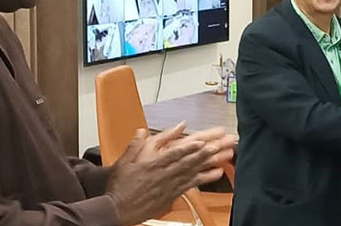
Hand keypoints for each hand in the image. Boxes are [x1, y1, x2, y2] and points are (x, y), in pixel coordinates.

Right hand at [105, 123, 231, 224]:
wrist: (115, 210)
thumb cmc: (119, 186)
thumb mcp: (124, 161)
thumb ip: (135, 144)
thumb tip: (142, 131)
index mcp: (151, 166)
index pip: (172, 154)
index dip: (188, 148)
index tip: (201, 141)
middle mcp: (163, 176)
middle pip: (188, 162)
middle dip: (206, 152)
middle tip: (221, 144)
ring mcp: (169, 186)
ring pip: (193, 172)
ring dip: (210, 163)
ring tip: (224, 155)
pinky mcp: (172, 195)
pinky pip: (192, 185)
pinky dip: (205, 178)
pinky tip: (217, 172)